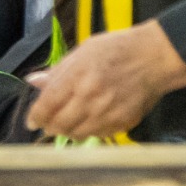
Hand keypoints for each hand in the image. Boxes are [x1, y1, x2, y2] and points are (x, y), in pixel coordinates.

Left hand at [24, 21, 185, 138]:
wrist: (154, 57)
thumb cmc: (116, 49)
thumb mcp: (82, 51)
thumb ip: (58, 70)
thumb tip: (33, 81)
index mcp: (78, 77)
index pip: (47, 105)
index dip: (35, 117)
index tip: (31, 121)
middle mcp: (91, 98)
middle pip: (60, 125)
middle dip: (49, 126)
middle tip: (47, 123)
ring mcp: (108, 113)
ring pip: (77, 135)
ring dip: (68, 131)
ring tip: (66, 123)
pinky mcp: (123, 123)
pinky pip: (98, 136)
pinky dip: (89, 132)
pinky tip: (88, 122)